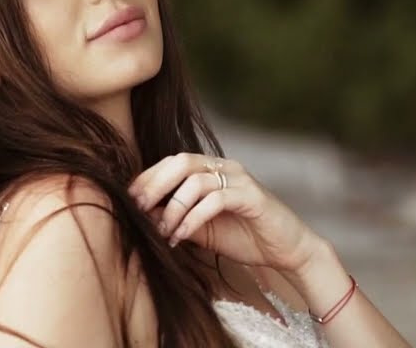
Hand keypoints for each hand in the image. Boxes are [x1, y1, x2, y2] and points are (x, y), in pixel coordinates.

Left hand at [127, 153, 322, 272]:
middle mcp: (224, 168)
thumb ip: (177, 218)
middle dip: (154, 184)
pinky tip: (181, 234)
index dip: (148, 178)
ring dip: (173, 207)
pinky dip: (193, 217)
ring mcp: (240, 179)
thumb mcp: (202, 230)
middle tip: (138, 209)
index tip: (128, 200)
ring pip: (195, 180)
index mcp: (211, 170)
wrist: (286, 252)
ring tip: (162, 232)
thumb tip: (143, 215)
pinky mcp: (252, 196)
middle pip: (180, 162)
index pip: (172, 162)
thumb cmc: (245, 239)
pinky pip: (215, 200)